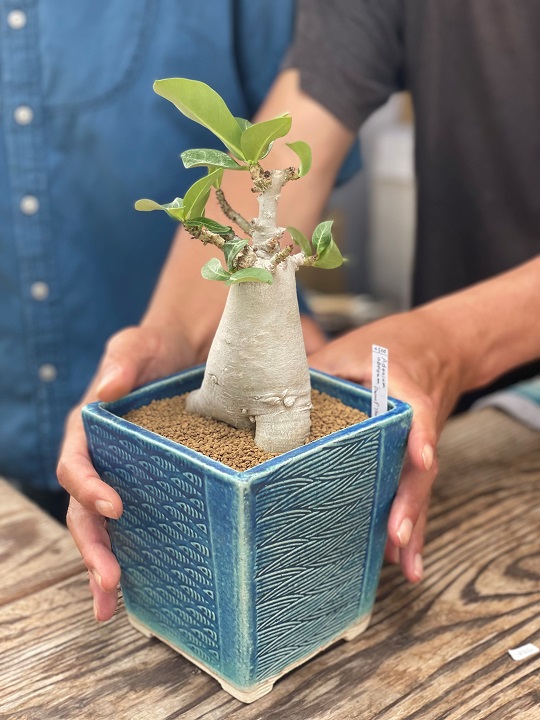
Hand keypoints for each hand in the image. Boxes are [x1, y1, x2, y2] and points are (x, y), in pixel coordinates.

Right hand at [57, 324, 195, 620]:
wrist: (181, 358)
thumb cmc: (153, 351)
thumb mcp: (137, 345)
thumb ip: (123, 359)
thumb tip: (106, 388)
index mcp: (87, 431)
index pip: (76, 465)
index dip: (88, 488)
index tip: (113, 506)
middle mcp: (98, 461)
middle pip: (83, 511)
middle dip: (91, 547)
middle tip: (109, 580)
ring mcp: (118, 478)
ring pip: (101, 529)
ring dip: (103, 565)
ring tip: (111, 605)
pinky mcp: (145, 489)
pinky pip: (132, 526)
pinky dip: (131, 556)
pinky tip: (138, 589)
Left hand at [308, 307, 464, 582]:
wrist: (436, 345)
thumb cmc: (384, 346)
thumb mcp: (347, 349)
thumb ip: (316, 370)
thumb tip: (262, 396)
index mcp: (403, 384)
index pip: (416, 408)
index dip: (418, 433)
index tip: (420, 457)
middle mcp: (419, 419)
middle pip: (419, 463)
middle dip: (409, 501)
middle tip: (396, 536)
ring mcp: (421, 442)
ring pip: (419, 485)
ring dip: (413, 524)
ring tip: (406, 564)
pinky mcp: (415, 458)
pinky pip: (414, 491)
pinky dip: (411, 523)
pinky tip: (405, 560)